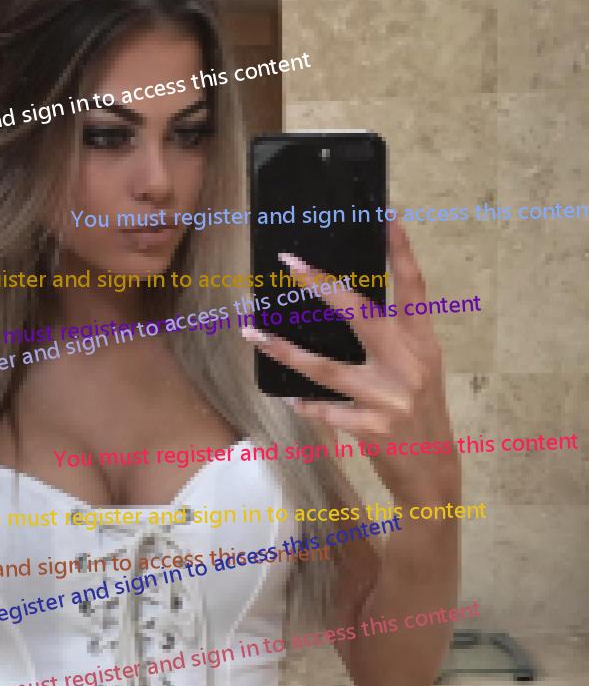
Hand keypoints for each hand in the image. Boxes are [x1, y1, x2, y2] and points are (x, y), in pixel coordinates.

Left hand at [242, 219, 459, 501]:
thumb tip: (344, 306)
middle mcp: (409, 362)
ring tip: (252, 332)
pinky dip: (307, 404)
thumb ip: (392, 339)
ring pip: (326, 367)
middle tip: (290, 263)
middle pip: (360, 313)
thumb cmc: (419, 413)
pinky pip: (326, 411)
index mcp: (422, 341)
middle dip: (322, 285)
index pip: (413, 287)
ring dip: (284, 350)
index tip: (386, 213)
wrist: (434, 472)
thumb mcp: (417, 369)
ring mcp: (391, 396)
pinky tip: (291, 398)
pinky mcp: (373, 428)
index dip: (401, 249)